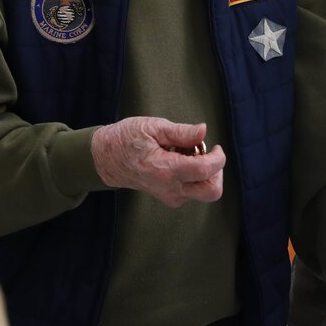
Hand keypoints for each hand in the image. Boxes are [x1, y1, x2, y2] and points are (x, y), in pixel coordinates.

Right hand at [90, 117, 225, 207]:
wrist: (107, 160)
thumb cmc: (127, 139)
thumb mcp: (153, 127)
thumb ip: (181, 132)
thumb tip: (203, 131)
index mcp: (166, 170)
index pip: (205, 170)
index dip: (218, 158)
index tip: (215, 146)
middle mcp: (170, 189)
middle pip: (212, 191)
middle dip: (217, 171)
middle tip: (204, 152)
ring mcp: (171, 196)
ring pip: (204, 191)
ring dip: (204, 171)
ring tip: (185, 153)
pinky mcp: (171, 198)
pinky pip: (193, 190)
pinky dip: (195, 175)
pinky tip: (179, 160)